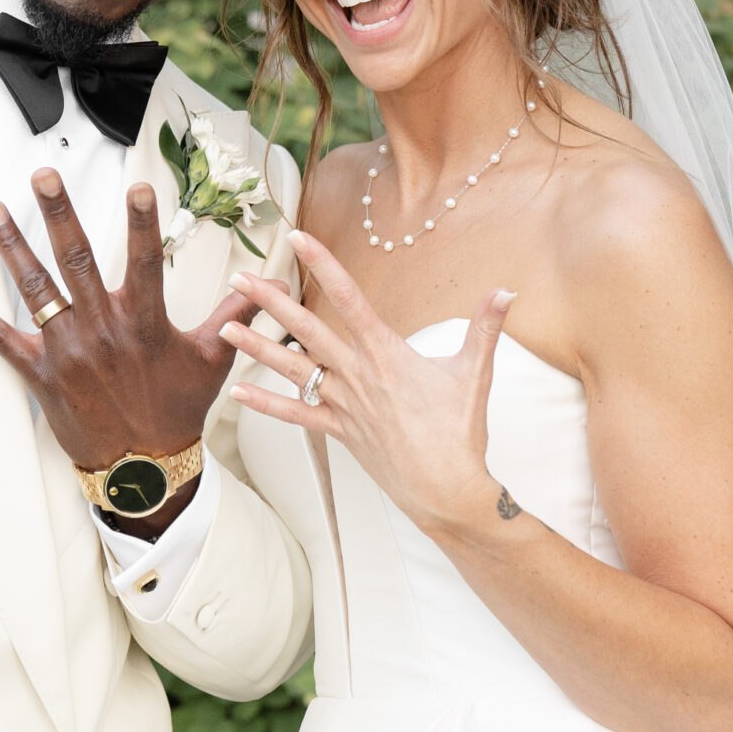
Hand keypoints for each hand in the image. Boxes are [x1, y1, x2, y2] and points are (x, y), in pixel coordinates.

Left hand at [0, 171, 254, 520]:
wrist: (143, 470)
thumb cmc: (176, 412)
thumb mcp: (213, 361)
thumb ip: (236, 315)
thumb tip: (268, 285)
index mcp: (143, 323)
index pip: (147, 261)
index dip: (143, 223)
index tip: (139, 186)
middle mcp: (101, 331)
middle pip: (77, 260)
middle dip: (59, 213)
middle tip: (43, 176)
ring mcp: (66, 351)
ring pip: (35, 289)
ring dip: (11, 246)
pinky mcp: (39, 373)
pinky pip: (1, 339)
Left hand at [219, 229, 518, 551]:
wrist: (447, 491)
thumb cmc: (461, 433)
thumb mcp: (475, 373)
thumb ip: (486, 326)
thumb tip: (507, 290)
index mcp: (387, 354)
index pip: (350, 299)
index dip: (323, 266)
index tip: (299, 239)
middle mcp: (358, 375)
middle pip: (306, 330)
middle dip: (271, 302)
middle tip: (240, 278)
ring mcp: (344, 405)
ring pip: (292, 370)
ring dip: (256, 348)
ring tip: (224, 326)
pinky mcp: (339, 433)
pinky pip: (296, 416)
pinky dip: (265, 404)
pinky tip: (237, 393)